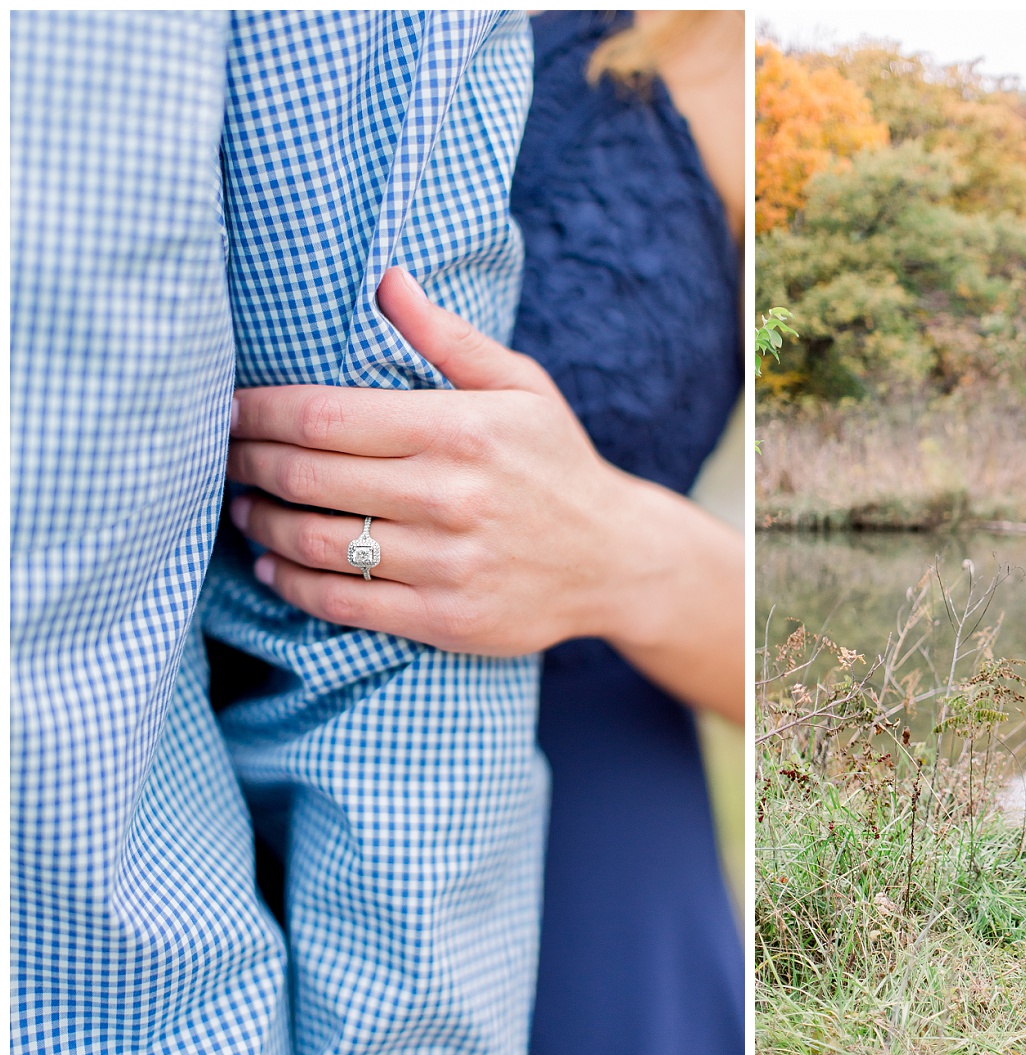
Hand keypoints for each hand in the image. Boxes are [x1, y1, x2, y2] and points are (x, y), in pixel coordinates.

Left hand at [226, 267, 640, 657]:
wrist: (616, 560)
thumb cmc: (557, 463)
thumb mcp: (522, 387)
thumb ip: (448, 338)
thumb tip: (385, 279)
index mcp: (460, 429)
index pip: (324, 416)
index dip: (257, 412)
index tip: (228, 409)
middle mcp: (450, 496)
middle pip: (307, 476)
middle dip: (246, 464)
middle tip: (224, 458)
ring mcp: (446, 562)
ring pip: (315, 542)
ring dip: (261, 525)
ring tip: (245, 508)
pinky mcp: (444, 618)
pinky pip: (341, 602)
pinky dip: (291, 585)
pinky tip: (273, 569)